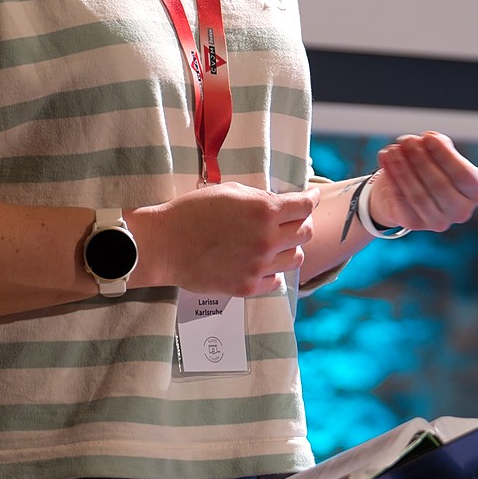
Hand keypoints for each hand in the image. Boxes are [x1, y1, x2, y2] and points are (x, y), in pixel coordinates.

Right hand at [131, 182, 318, 296]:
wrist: (165, 245)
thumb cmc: (192, 211)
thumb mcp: (230, 191)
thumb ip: (260, 197)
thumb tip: (280, 203)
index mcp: (264, 211)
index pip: (304, 206)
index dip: (312, 199)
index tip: (312, 197)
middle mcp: (267, 239)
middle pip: (305, 232)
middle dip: (302, 222)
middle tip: (293, 219)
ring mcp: (259, 266)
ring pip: (296, 258)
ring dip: (290, 248)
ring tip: (277, 243)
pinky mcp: (247, 287)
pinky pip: (276, 281)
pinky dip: (274, 271)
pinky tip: (263, 263)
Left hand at [366, 131, 477, 232]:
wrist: (408, 190)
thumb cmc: (431, 168)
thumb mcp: (440, 154)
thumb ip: (440, 146)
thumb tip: (428, 139)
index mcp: (476, 191)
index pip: (463, 175)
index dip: (444, 155)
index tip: (427, 136)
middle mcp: (462, 211)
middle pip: (439, 185)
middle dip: (420, 159)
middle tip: (406, 141)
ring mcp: (439, 221)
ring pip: (418, 194)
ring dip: (403, 168)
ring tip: (393, 149)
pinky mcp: (415, 223)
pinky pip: (402, 199)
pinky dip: (392, 177)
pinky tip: (386, 160)